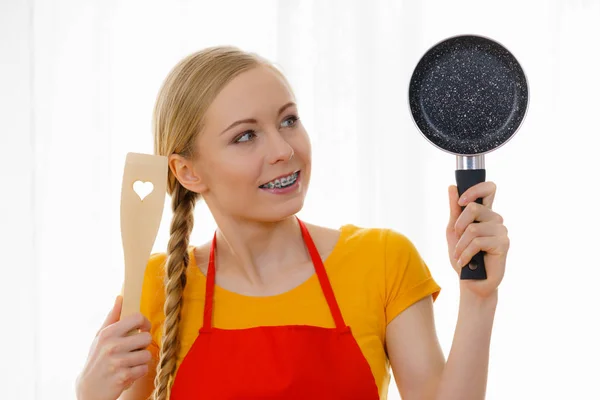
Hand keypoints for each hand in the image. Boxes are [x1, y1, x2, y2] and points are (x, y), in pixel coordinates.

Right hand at [76, 296, 152, 399]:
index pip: (138, 318)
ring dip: (141, 361)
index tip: (143, 329)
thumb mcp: (100, 337)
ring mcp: (118, 362)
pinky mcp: (123, 376)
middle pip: (146, 337)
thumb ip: (112, 317)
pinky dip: (138, 372)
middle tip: (133, 350)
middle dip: (143, 345)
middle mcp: (112, 346)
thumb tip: (120, 297)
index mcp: (108, 333)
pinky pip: (144, 369)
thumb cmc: (97, 359)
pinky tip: (128, 373)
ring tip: (129, 363)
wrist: (89, 389)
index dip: (145, 323)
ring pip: (147, 355)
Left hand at [446, 182, 509, 298]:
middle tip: (458, 238)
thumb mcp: (454, 231)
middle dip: (458, 225)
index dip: (475, 190)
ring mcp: (501, 231)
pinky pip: (477, 242)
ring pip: (473, 228)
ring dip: (460, 245)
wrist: (470, 281)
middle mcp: (496, 219)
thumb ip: (454, 210)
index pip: (489, 188)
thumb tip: (452, 187)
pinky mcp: (503, 244)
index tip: (461, 202)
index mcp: (485, 213)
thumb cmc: (463, 256)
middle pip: (474, 208)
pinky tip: (464, 261)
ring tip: (459, 255)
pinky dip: (465, 253)